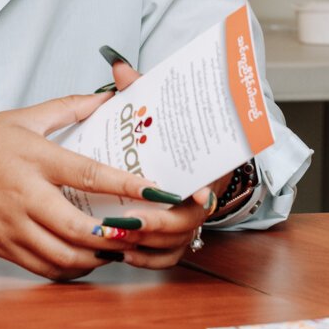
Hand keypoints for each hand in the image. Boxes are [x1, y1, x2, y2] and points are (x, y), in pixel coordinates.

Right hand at [0, 92, 181, 280]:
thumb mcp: (20, 117)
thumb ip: (67, 108)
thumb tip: (105, 98)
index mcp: (33, 159)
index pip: (88, 174)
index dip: (127, 185)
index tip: (158, 192)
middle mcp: (24, 196)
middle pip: (78, 228)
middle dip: (117, 236)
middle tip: (142, 231)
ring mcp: (13, 226)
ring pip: (64, 256)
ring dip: (98, 258)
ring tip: (119, 247)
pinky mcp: (4, 247)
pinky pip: (45, 268)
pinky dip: (72, 269)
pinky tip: (88, 259)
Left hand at [88, 48, 229, 269]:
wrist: (180, 155)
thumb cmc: (165, 133)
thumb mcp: (156, 108)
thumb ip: (140, 90)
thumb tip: (120, 67)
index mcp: (206, 166)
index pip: (213, 183)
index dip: (204, 194)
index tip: (198, 195)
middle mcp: (202, 198)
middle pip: (190, 221)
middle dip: (159, 223)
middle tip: (129, 218)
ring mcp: (188, 221)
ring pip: (176, 244)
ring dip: (147, 244)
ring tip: (115, 235)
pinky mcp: (172, 241)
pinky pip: (165, 259)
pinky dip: (145, 260)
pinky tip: (121, 253)